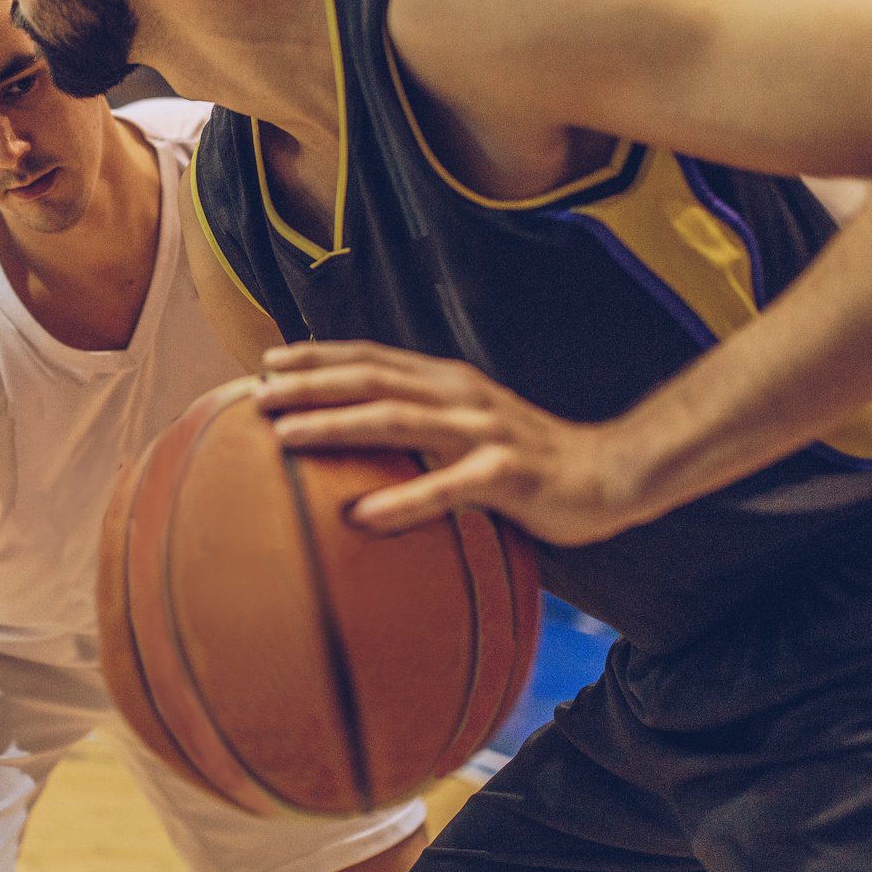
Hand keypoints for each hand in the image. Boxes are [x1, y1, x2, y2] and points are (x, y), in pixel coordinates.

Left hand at [257, 341, 646, 546]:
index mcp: (449, 382)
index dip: (319, 355)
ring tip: (285, 435)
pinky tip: (360, 516)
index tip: (266, 361)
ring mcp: (484, 430)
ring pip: (396, 420)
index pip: (373, 358)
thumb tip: (362, 440)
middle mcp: (461, 395)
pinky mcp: (508, 473)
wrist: (613, 473)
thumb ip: (426, 424)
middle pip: (372, 380)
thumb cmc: (531, 460)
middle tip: (257, 395)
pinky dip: (402, 500)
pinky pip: (447, 489)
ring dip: (336, 424)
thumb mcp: (472, 428)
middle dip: (311, 383)